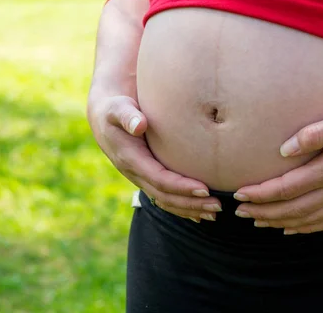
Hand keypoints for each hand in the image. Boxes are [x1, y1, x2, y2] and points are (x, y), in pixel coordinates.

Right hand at [87, 93, 221, 221]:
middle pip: (165, 196)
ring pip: (166, 201)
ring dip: (190, 209)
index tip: (204, 189)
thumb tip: (140, 125)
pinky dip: (182, 207)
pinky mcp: (147, 177)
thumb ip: (128, 116)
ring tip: (214, 214)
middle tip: (218, 205)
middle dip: (191, 203)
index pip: (159, 179)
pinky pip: (164, 197)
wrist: (104, 116)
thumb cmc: (115, 108)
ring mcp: (140, 178)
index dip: (181, 186)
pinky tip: (200, 213)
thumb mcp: (117, 108)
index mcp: (130, 159)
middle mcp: (135, 173)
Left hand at [234, 106, 322, 233]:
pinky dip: (306, 229)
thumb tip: (284, 150)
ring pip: (308, 219)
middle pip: (293, 209)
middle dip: (264, 212)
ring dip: (280, 222)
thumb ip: (315, 133)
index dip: (261, 193)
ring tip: (259, 222)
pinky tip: (294, 229)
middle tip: (240, 213)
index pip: (287, 187)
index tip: (240, 194)